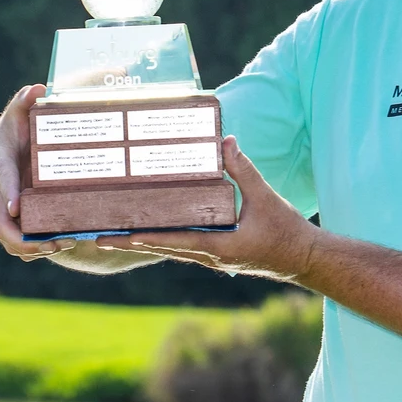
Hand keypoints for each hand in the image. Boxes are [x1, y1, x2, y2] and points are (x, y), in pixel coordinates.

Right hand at [0, 83, 76, 261]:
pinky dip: (33, 249)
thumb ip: (24, 102)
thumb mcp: (17, 115)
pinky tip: (58, 247)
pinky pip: (15, 241)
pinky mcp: (5, 220)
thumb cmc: (11, 132)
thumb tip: (36, 89)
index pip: (0, 179)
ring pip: (7, 238)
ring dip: (32, 248)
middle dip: (23, 237)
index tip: (17, 208)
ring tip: (63, 246)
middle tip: (55, 242)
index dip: (6, 194)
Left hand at [98, 137, 320, 281]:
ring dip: (142, 242)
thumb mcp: (265, 197)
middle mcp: (207, 256)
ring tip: (114, 234)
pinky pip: (181, 246)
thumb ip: (243, 169)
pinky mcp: (215, 255)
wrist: (303, 259)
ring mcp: (209, 258)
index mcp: (216, 247)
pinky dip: (162, 239)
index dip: (141, 238)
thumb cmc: (286, 231)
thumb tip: (226, 141)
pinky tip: (149, 230)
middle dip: (129, 242)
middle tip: (98, 236)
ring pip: (168, 249)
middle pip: (160, 248)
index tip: (115, 236)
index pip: (170, 242)